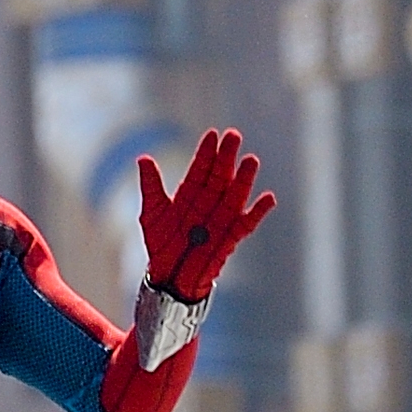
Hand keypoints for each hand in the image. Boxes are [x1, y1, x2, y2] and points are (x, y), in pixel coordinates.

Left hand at [134, 128, 276, 304]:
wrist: (170, 277)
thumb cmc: (161, 244)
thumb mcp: (152, 213)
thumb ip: (151, 186)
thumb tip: (143, 158)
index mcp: (190, 193)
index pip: (200, 168)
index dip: (206, 152)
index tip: (212, 134)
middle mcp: (208, 202)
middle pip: (220, 176)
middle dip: (226, 157)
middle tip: (233, 136)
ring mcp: (221, 219)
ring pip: (234, 195)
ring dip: (243, 179)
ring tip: (251, 160)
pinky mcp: (231, 238)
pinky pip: (247, 224)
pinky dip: (259, 212)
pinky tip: (268, 198)